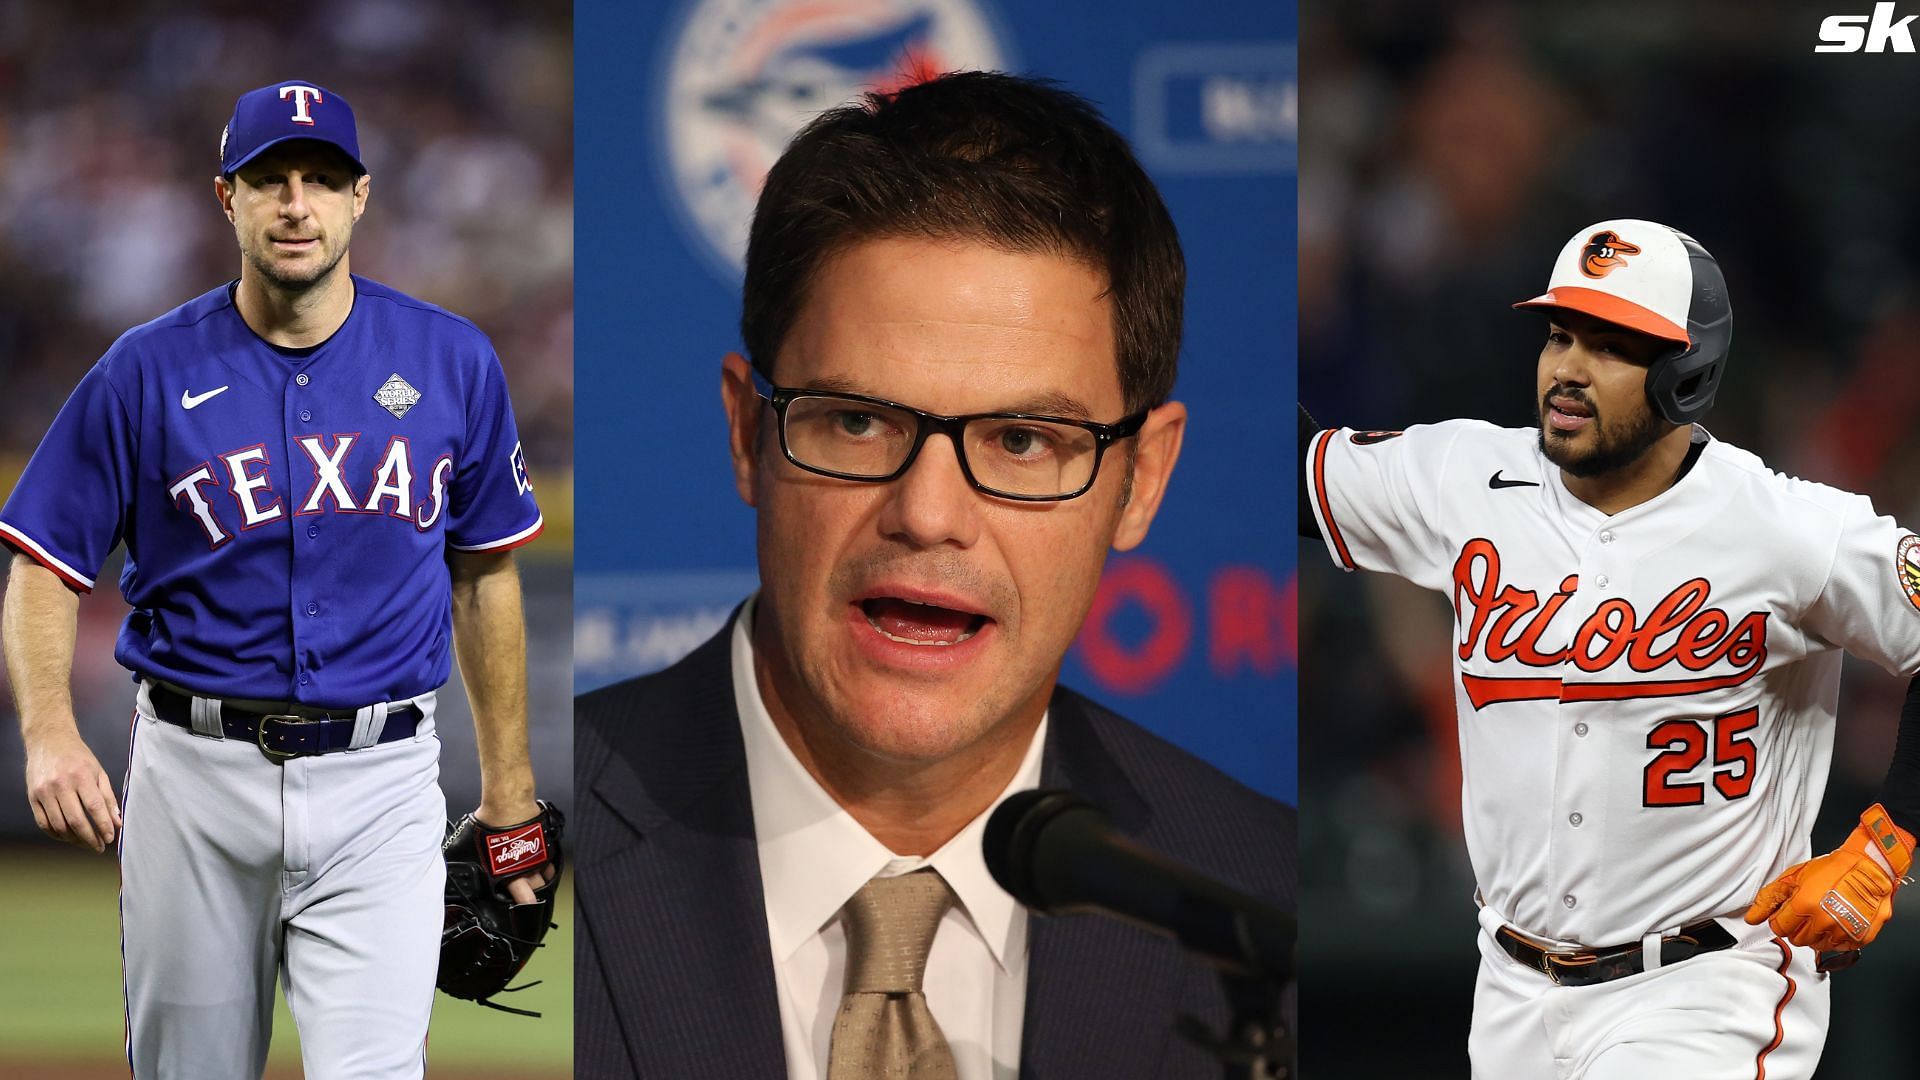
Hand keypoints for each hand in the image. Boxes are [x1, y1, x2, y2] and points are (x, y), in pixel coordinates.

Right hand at [24, 725, 119, 852]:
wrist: (49, 741)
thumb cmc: (79, 758)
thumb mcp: (98, 772)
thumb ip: (108, 798)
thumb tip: (117, 823)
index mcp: (81, 776)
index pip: (95, 807)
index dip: (104, 826)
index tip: (111, 838)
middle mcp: (60, 784)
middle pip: (76, 820)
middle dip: (90, 838)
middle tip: (100, 847)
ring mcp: (43, 792)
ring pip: (58, 825)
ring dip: (74, 839)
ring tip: (86, 843)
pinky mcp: (32, 797)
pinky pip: (43, 823)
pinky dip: (57, 834)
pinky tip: (68, 837)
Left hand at [473, 798, 553, 904]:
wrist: (508, 804)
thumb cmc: (489, 826)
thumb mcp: (468, 849)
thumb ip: (464, 862)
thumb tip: (448, 868)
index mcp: (508, 874)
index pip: (521, 898)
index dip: (524, 905)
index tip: (523, 908)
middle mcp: (526, 868)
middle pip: (535, 889)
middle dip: (533, 895)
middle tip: (530, 900)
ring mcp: (537, 856)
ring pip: (545, 877)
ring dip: (541, 880)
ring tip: (537, 885)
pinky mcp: (545, 844)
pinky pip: (550, 860)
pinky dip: (546, 865)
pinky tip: (542, 866)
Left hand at [1745, 803, 1913, 950]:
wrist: (1869, 867)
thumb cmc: (1833, 869)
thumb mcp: (1794, 877)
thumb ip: (1769, 898)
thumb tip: (1751, 918)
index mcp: (1804, 905)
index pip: (1779, 929)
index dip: (1781, 920)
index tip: (1787, 914)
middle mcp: (1824, 920)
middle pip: (1797, 939)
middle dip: (1797, 928)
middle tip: (1807, 912)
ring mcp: (1844, 931)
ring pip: (1818, 946)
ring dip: (1817, 934)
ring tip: (1824, 915)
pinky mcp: (1861, 937)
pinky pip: (1839, 947)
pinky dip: (1837, 938)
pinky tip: (1838, 921)